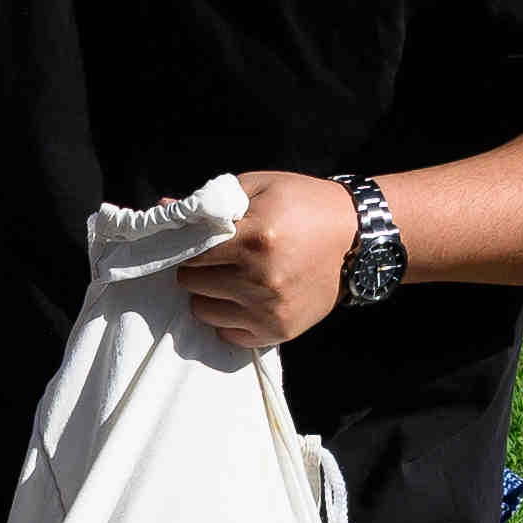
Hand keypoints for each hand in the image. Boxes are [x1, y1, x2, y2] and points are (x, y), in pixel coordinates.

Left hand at [186, 169, 361, 351]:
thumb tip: (164, 209)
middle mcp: (260, 277)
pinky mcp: (277, 331)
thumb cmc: (306, 206)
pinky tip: (245, 299)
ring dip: (210, 295)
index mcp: (255, 236)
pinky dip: (228, 318)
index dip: (186, 245)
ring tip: (232, 278)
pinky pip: (226, 334)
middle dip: (198, 268)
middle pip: (191, 282)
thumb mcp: (262, 188)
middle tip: (218, 258)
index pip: (190, 252)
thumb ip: (211, 200)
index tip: (192, 242)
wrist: (358, 240)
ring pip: (202, 310)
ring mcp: (269, 309)